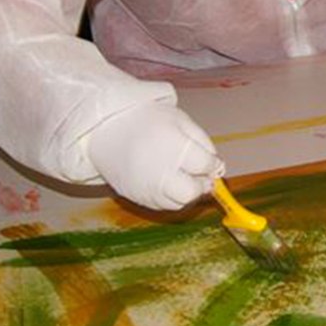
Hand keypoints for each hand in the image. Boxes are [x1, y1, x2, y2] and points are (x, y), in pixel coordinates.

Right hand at [87, 102, 223, 209]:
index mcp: (171, 146)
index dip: (213, 164)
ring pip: (179, 202)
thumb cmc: (147, 121)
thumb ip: (203, 142)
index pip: (204, 165)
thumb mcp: (181, 120)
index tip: (210, 160)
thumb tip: (218, 167)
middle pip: (192, 191)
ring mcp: (146, 187)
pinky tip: (167, 179)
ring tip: (181, 173)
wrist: (107, 129)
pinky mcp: (137, 197)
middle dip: (202, 183)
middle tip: (200, 172)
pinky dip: (171, 196)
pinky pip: (163, 205)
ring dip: (188, 191)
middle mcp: (158, 171)